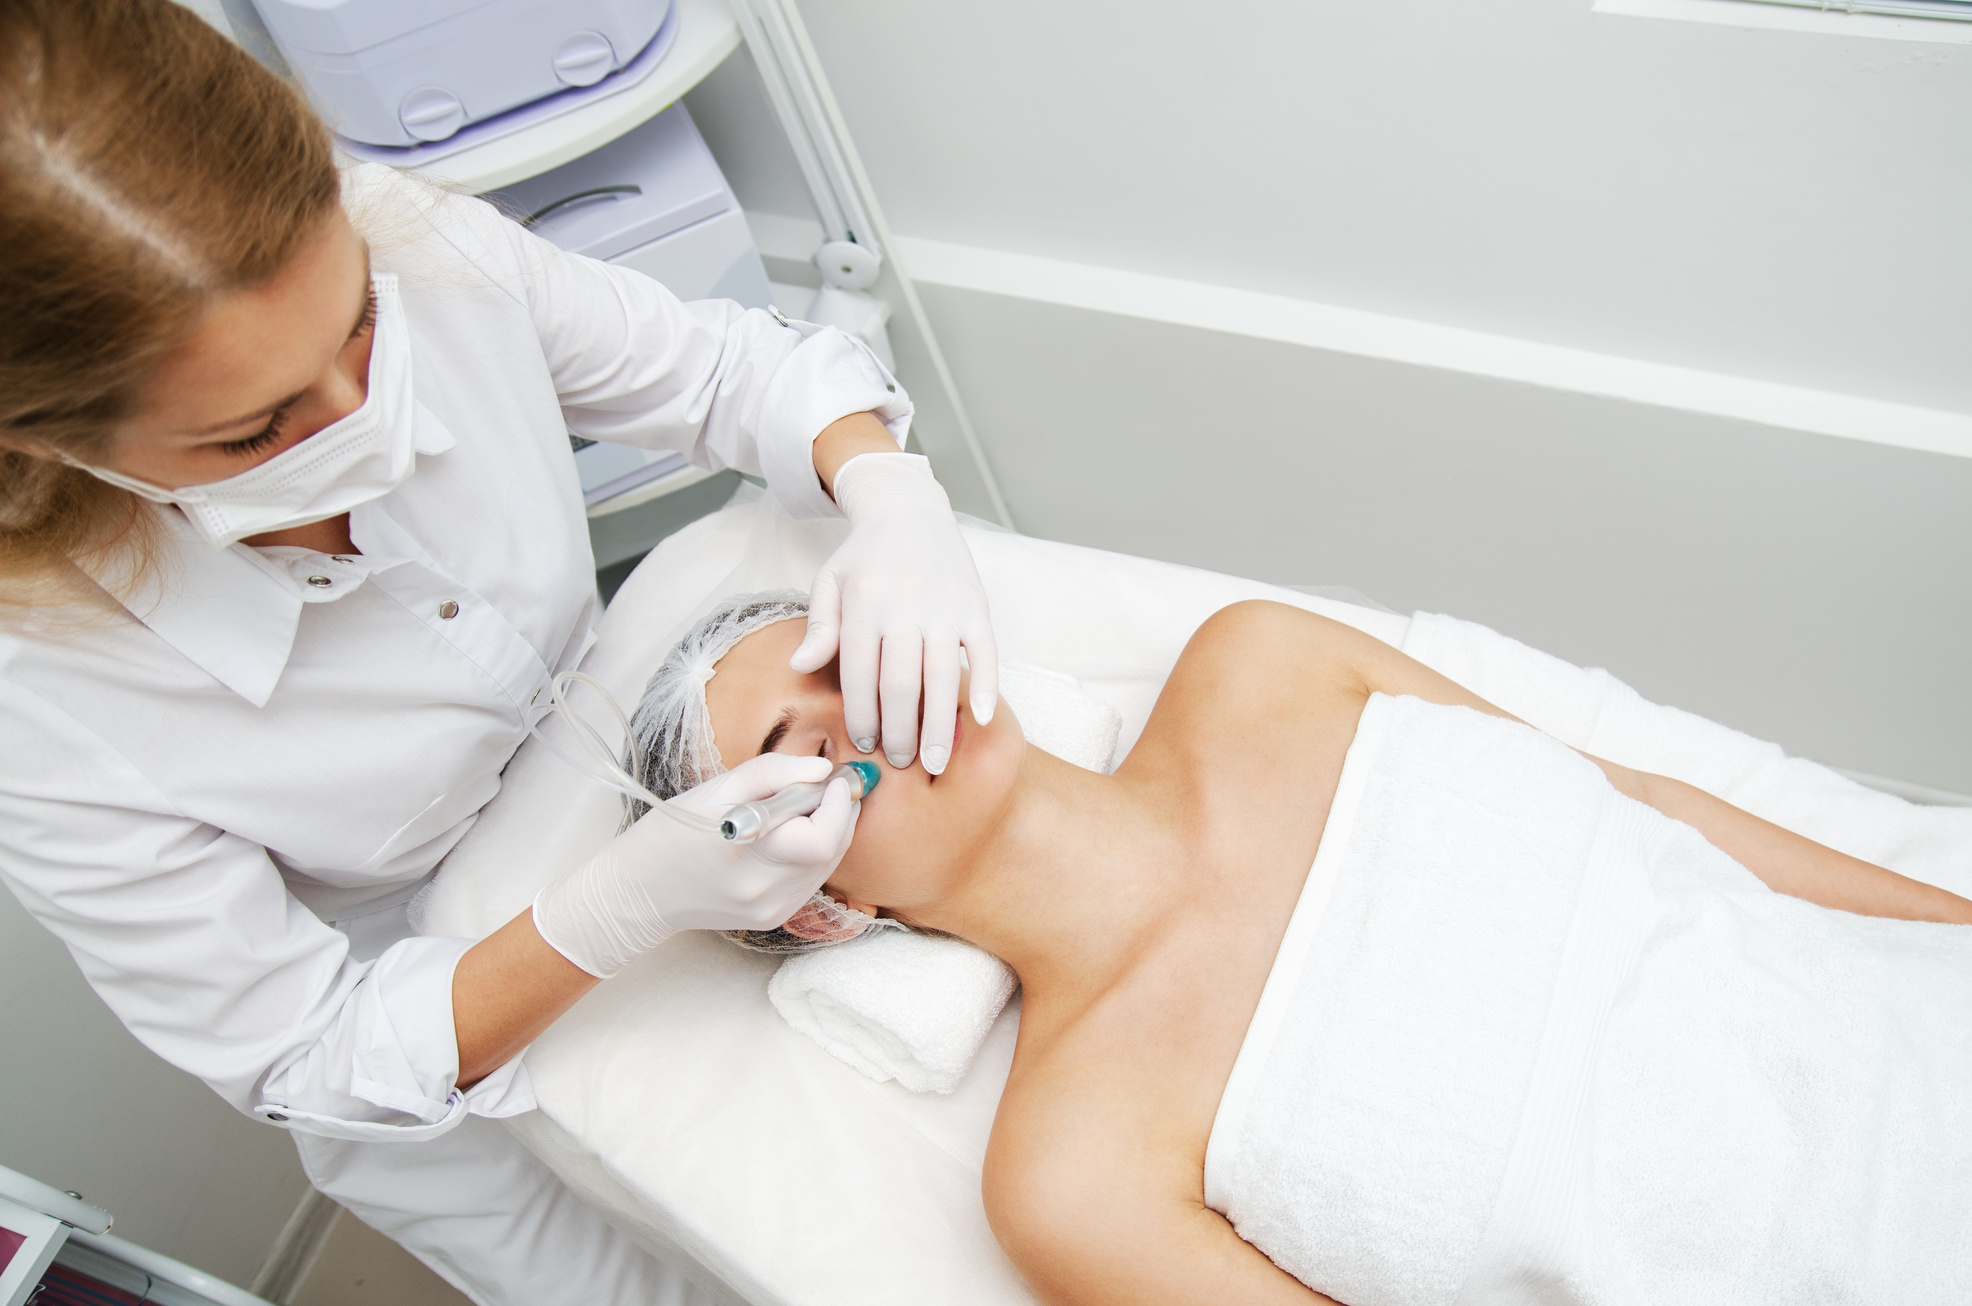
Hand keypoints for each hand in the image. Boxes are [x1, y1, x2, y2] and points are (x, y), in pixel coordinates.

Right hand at [531, 754, 858, 976]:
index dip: (839, 804)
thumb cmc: (671, 831)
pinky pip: (810, 879)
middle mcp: (766, 890)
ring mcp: (772, 908)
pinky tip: (786, 838)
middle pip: (833, 851)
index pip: (822, 837)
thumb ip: (773, 773)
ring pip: (827, 865)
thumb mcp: (716, 788)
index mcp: (749, 853)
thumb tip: (822, 771)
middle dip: (840, 812)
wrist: (639, 890)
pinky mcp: (774, 917)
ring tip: (800, 809)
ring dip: (827, 831)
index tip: (834, 778)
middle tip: (826, 786)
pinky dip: (811, 853)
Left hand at [791, 452, 997, 774]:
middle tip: (899, 761)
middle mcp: (904, 608)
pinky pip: (985, 653)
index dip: (862, 718)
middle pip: (901, 687)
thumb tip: (799, 667)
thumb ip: (819, 626)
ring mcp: (944, 609)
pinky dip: (986, 686)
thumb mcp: (829, 581)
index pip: (860, 677)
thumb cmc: (864, 555)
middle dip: (899, 732)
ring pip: (941, 679)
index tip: (864, 744)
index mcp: (863, 605)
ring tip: (933, 762)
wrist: (909, 510)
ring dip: (938, 726)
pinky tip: (979, 718)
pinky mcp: (975, 607)